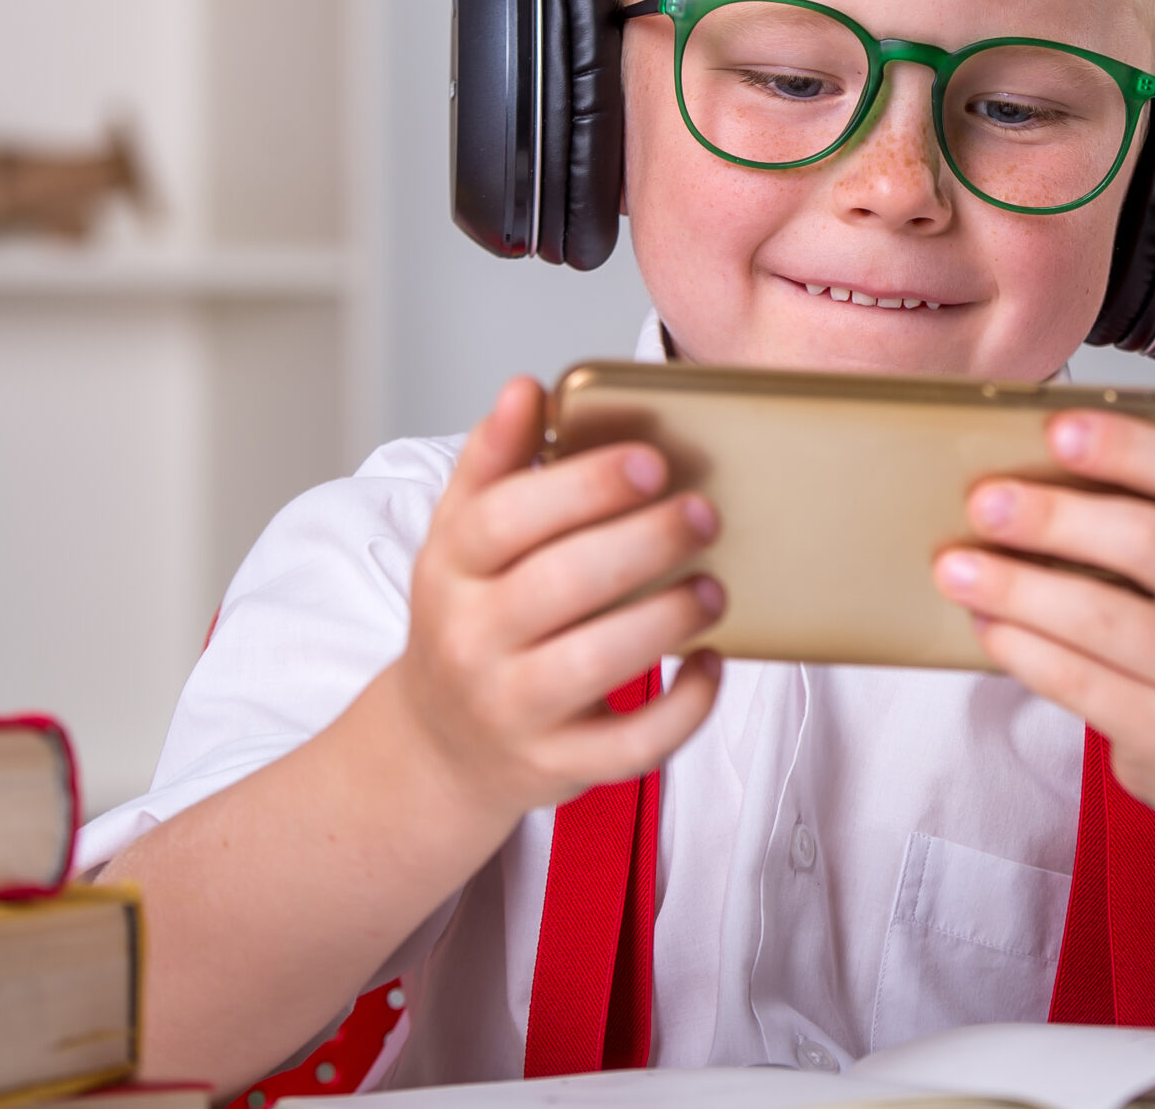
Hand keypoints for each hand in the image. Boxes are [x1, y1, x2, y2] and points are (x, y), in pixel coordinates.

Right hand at [396, 376, 725, 822]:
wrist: (440, 745)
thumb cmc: (473, 617)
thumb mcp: (462, 537)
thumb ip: (494, 460)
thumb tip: (524, 389)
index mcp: (451, 568)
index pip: (505, 517)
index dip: (583, 485)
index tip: (652, 460)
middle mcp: (471, 639)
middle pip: (558, 585)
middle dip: (644, 543)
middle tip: (706, 512)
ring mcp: (511, 709)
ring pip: (595, 665)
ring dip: (668, 620)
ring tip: (715, 586)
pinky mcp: (555, 765)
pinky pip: (629, 746)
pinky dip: (682, 708)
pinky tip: (712, 664)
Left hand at [934, 385, 1154, 827]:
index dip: (1131, 446)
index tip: (1056, 429)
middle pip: (1150, 541)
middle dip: (1055, 516)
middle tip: (985, 501)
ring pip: (1104, 616)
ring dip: (1018, 586)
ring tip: (960, 566)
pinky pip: (1083, 683)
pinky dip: (1025, 649)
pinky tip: (990, 625)